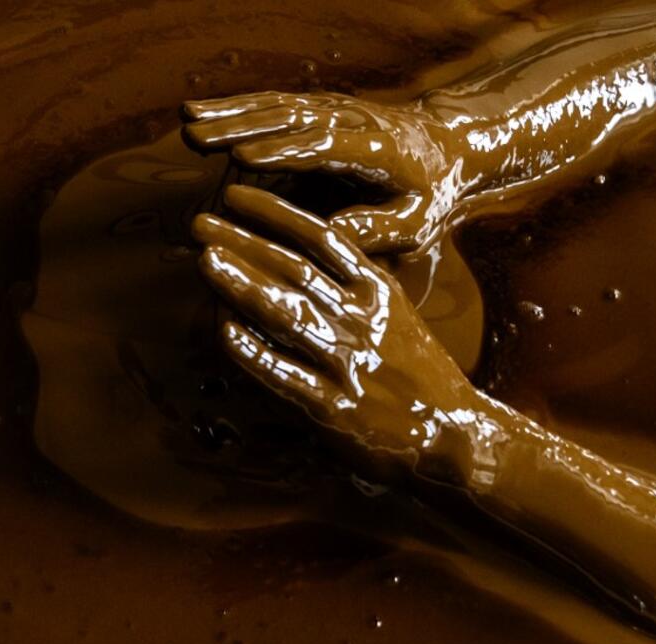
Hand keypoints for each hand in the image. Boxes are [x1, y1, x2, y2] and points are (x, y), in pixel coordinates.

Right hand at [184, 93, 463, 254]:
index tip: (242, 160)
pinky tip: (196, 113)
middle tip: (197, 141)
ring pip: (276, 106)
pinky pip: (272, 105)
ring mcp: (332, 109)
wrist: (444, 146)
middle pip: (292, 119)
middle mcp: (351, 119)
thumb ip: (379, 227)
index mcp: (378, 149)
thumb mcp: (418, 221)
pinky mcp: (316, 108)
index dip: (284, 152)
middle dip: (242, 128)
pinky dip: (234, 108)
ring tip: (186, 124)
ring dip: (229, 114)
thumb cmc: (430, 194)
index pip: (326, 146)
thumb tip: (333, 235)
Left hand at [193, 185, 484, 477]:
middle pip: (294, 269)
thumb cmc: (420, 377)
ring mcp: (348, 363)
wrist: (454, 437)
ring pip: (286, 314)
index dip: (275, 213)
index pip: (322, 238)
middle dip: (244, 242)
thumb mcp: (397, 318)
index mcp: (379, 292)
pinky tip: (223, 331)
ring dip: (242, 284)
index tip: (237, 194)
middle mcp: (363, 320)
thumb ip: (355, 289)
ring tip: (206, 261)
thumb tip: (296, 260)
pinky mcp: (334, 408)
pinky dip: (252, 352)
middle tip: (201, 222)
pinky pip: (284, 374)